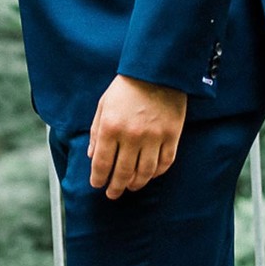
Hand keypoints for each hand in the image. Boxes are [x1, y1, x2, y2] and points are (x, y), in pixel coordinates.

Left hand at [89, 75, 187, 199]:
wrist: (157, 71)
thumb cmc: (127, 87)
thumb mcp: (103, 105)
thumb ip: (95, 131)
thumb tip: (92, 155)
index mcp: (110, 127)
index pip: (101, 163)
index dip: (98, 178)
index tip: (97, 185)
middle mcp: (131, 136)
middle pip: (122, 172)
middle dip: (115, 187)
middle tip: (112, 194)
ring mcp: (154, 137)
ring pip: (145, 172)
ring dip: (136, 184)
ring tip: (131, 187)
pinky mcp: (172, 136)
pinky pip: (165, 163)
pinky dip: (157, 173)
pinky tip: (150, 175)